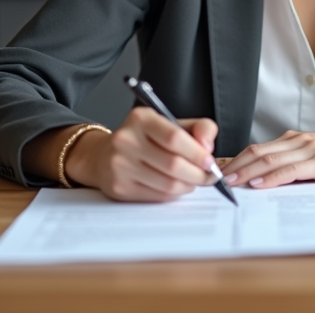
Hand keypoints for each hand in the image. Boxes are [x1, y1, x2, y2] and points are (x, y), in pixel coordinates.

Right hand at [64, 108, 219, 201]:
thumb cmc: (144, 139)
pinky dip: (174, 194)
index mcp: (141, 119)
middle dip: (198, 174)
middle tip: (209, 176)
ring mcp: (120, 165)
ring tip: (193, 181)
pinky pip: (157, 196)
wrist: (104, 155)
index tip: (210, 161)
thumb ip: (198, 128)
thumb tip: (208, 146)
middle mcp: (126, 140)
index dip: (197, 153)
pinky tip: (177, 187)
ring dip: (188, 186)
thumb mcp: (170, 123)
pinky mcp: (119, 187)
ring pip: (167, 184)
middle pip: (173, 164)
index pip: (174, 137)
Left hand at [221, 125, 314, 189]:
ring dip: (247, 171)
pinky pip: (292, 169)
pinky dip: (272, 177)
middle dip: (234, 165)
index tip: (218, 172)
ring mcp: (310, 149)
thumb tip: (267, 179)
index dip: (236, 160)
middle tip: (214, 179)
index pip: (257, 148)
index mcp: (295, 140)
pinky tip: (259, 183)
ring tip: (229, 182)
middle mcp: (298, 141)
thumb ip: (294, 164)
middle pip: (257, 151)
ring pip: (270, 159)